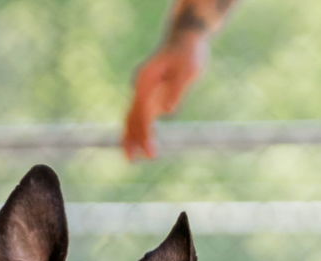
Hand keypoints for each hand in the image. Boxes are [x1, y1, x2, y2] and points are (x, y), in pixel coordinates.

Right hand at [122, 40, 205, 160]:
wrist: (184, 39)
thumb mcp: (189, 68)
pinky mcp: (150, 94)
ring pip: (132, 117)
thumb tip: (169, 110)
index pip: (142, 113)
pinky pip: (141, 116)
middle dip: (132, 139)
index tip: (151, 152)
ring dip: (131, 137)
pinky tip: (139, 144)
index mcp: (145, 80)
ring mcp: (144, 91)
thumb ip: (178, 88)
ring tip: (131, 158)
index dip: (145, 134)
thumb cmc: (188, 52)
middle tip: (132, 161)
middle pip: (131, 117)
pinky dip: (138, 130)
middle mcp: (140, 86)